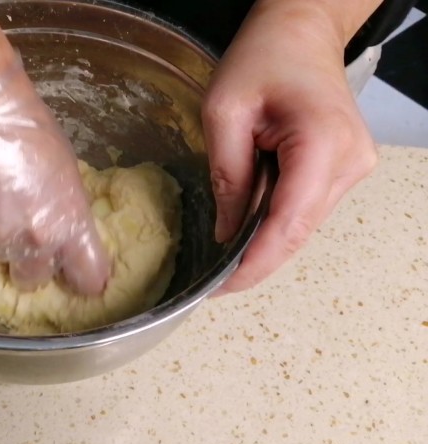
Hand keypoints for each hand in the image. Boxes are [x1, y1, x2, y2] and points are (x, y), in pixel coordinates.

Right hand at [0, 19, 109, 294]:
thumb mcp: (67, 176)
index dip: (82, 277)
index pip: (88, 280)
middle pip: (33, 281)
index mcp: (67, 227)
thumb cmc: (32, 132)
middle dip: (30, 264)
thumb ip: (65, 214)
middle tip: (25, 235)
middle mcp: (31, 241)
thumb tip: (59, 237)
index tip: (75, 270)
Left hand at [203, 2, 377, 294]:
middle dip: (256, 261)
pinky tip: (249, 223)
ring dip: (265, 241)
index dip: (254, 264)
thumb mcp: (224, 112)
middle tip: (215, 282)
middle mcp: (348, 161)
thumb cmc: (263, 57)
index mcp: (321, 143)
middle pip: (298, 231)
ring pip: (303, 224)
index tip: (222, 288)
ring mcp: (353, 166)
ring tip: (226, 253)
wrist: (299, 31)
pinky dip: (277, 221)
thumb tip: (226, 232)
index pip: (288, 223)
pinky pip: (306, 208)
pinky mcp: (344, 167)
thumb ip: (227, 176)